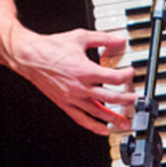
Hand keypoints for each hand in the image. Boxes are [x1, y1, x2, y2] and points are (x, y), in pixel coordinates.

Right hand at [10, 27, 135, 134]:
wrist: (29, 57)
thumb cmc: (51, 47)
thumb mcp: (80, 37)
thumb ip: (103, 38)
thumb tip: (120, 39)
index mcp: (86, 70)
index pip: (115, 78)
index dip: (127, 76)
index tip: (130, 73)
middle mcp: (80, 87)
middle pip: (111, 98)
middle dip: (127, 100)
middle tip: (136, 100)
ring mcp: (72, 98)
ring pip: (98, 112)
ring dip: (114, 119)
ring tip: (126, 122)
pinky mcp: (64, 104)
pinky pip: (81, 119)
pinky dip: (94, 126)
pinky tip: (103, 129)